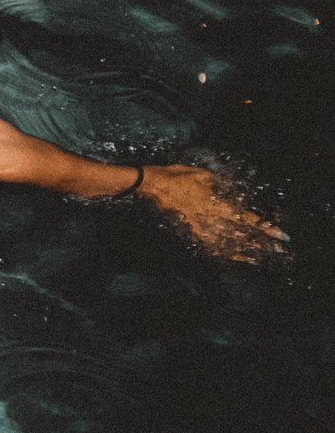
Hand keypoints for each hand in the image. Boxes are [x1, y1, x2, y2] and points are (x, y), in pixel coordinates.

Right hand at [137, 164, 286, 262]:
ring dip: (244, 251)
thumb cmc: (176, 176)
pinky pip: (209, 244)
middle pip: (240, 235)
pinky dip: (221, 251)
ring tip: (258, 258)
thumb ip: (219, 182)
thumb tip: (233, 187)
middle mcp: (211, 219)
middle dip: (261, 243)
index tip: (279, 233)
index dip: (264, 226)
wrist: (152, 185)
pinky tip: (230, 256)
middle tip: (278, 251)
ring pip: (226, 243)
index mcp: (216, 204)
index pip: (246, 219)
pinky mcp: (190, 229)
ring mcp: (200, 227)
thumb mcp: (202, 174)